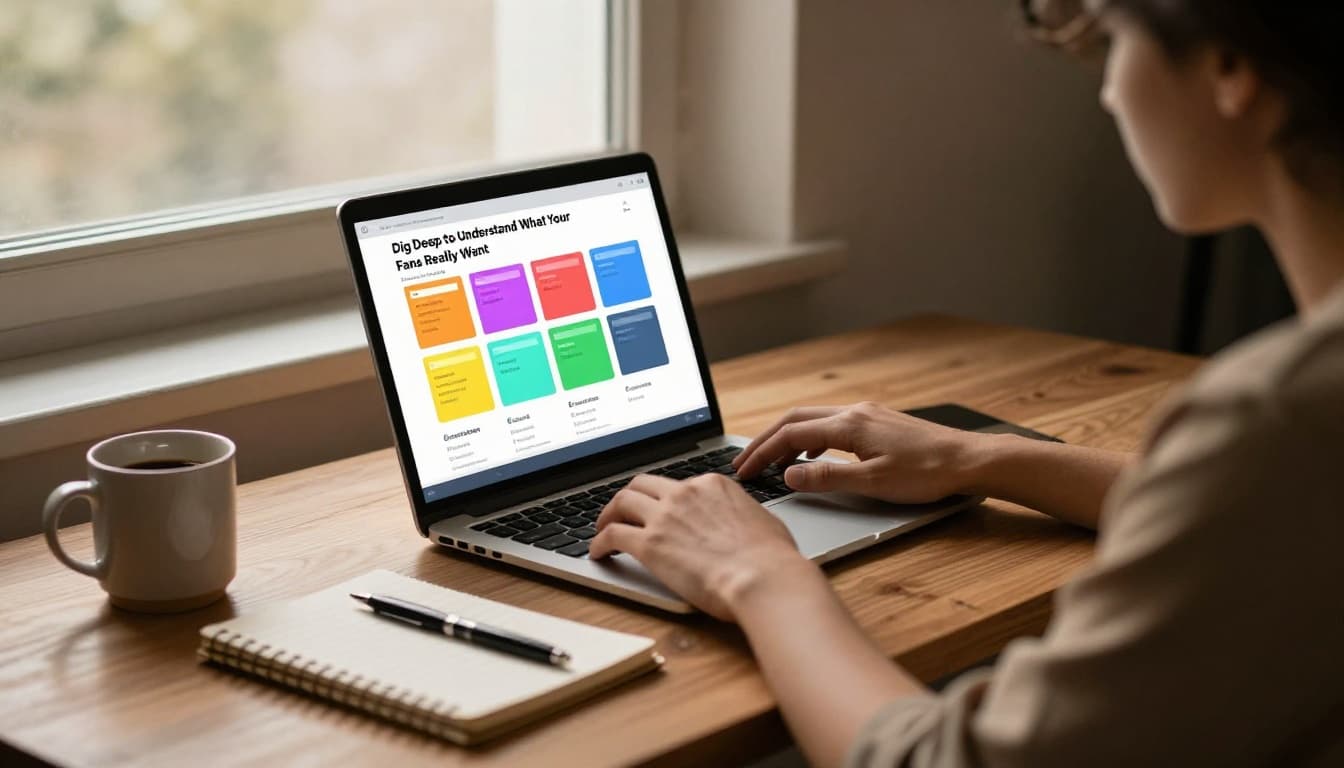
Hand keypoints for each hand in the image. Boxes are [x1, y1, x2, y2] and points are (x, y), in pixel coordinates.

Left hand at [589, 473, 813, 619]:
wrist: (763, 578)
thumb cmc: (772, 558)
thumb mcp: (762, 521)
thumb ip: (742, 516)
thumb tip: (742, 524)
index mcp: (712, 485)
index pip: (676, 484)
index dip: (662, 498)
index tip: (658, 509)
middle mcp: (685, 493)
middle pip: (642, 484)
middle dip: (628, 497)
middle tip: (621, 512)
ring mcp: (665, 516)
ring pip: (621, 502)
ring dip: (608, 515)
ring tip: (603, 529)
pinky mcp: (649, 544)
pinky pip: (612, 535)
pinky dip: (599, 542)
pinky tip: (598, 553)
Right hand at [733, 402, 977, 503]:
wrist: (969, 460)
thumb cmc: (928, 473)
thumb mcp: (874, 483)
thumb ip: (827, 479)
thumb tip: (789, 476)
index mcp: (850, 424)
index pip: (791, 435)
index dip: (762, 453)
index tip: (744, 471)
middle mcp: (855, 412)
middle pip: (796, 420)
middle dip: (767, 441)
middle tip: (747, 464)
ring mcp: (868, 414)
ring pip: (814, 420)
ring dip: (789, 441)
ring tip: (774, 466)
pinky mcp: (878, 422)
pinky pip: (832, 425)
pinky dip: (812, 440)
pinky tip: (813, 459)